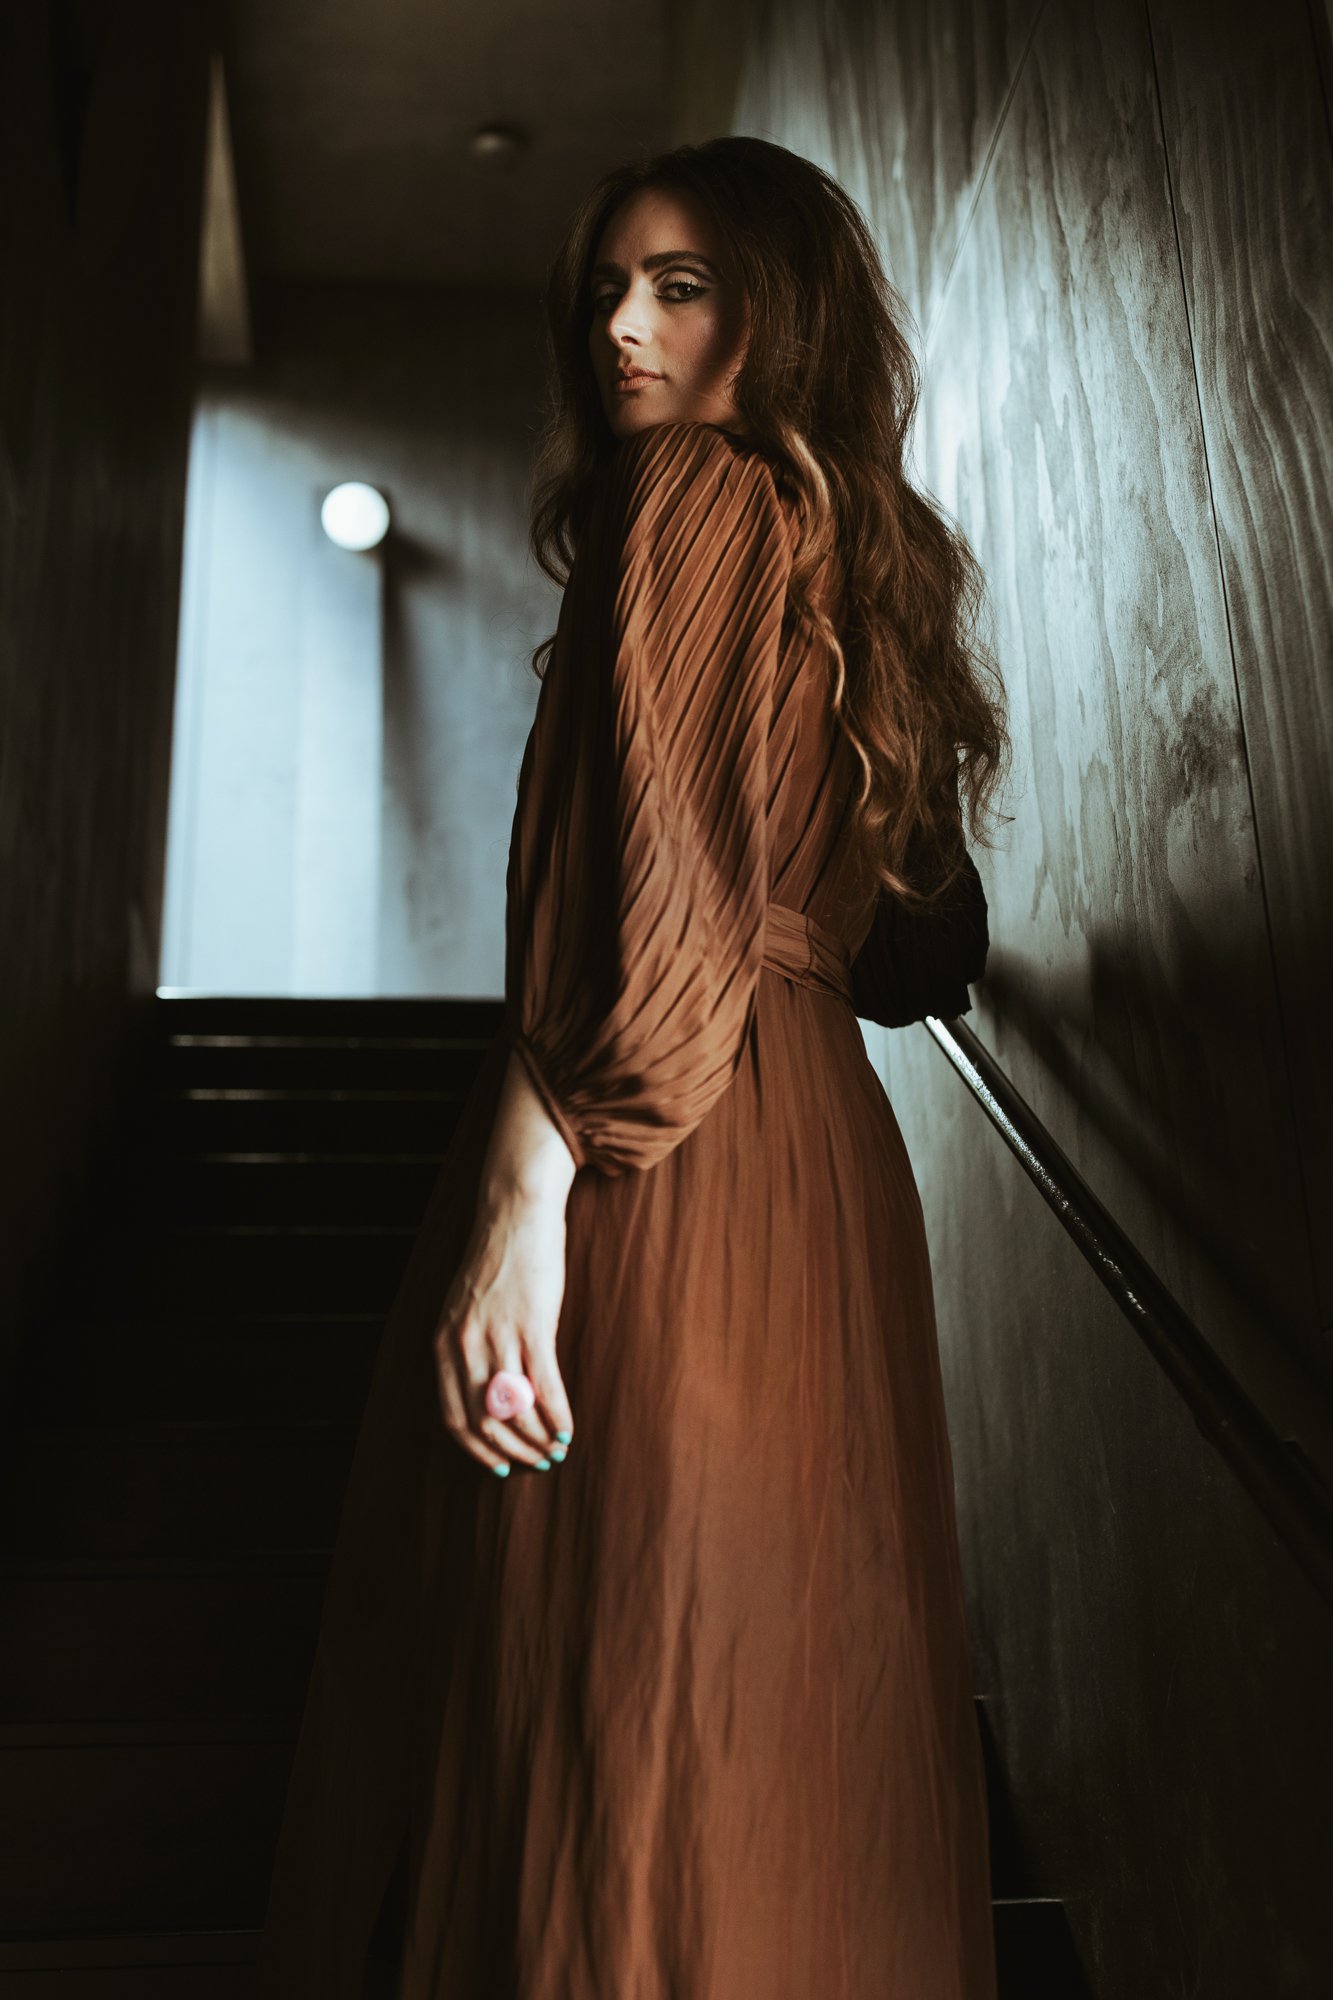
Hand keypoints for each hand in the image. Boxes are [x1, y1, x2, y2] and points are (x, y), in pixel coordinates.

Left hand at [433, 1188, 574, 1474]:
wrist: (516, 1211)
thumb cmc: (498, 1259)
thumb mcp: (466, 1306)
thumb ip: (468, 1347)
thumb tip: (488, 1396)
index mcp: (444, 1341)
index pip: (453, 1415)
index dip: (477, 1448)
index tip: (499, 1466)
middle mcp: (465, 1343)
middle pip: (484, 1420)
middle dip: (511, 1451)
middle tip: (535, 1462)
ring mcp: (498, 1334)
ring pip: (515, 1409)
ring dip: (537, 1439)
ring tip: (556, 1448)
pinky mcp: (533, 1324)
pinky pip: (544, 1385)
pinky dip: (558, 1415)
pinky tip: (568, 1429)